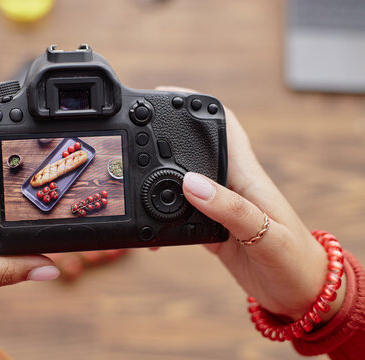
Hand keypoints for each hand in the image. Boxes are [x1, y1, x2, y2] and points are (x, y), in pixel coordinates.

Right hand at [157, 86, 344, 321]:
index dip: (197, 104)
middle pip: (194, 150)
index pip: (224, 126)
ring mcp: (218, 207)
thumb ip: (230, 209)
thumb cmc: (293, 261)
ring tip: (134, 183)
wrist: (300, 294)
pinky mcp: (211, 228)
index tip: (167, 95)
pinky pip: (179, 216)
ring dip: (158, 180)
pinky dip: (161, 220)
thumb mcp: (265, 236)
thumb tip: (190, 184)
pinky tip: (151, 232)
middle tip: (136, 136)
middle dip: (165, 139)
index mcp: (246, 177)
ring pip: (182, 182)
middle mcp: (230, 186)